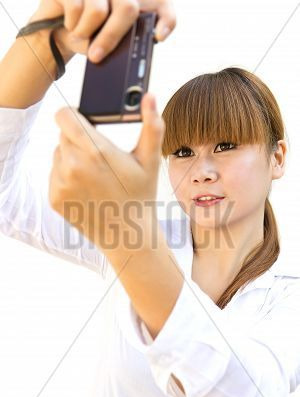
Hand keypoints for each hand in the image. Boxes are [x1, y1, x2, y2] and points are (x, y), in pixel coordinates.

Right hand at [29, 0, 175, 63]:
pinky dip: (72, 24)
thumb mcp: (112, 45)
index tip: (159, 37)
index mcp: (136, 4)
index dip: (166, 19)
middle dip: (110, 37)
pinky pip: (76, 7)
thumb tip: (131, 58)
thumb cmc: (92, 38)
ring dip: (85, 32)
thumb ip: (127, 45)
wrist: (61, 30)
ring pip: (98, 11)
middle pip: (127, 8)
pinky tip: (70, 22)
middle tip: (96, 57)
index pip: (162, 4)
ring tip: (80, 35)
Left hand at [49, 93, 164, 249]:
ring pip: (58, 154)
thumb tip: (149, 96)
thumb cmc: (140, 194)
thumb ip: (151, 125)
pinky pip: (54, 174)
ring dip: (71, 157)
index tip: (85, 123)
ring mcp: (61, 183)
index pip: (64, 115)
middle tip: (99, 157)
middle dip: (78, 139)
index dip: (74, 116)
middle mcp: (73, 165)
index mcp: (95, 150)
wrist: (128, 234)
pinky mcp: (55, 197)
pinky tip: (86, 188)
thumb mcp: (150, 160)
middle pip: (64, 134)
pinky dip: (66, 177)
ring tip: (94, 174)